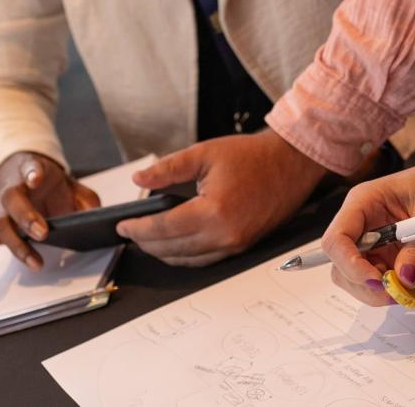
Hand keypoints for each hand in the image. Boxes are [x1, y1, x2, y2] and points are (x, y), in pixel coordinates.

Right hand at [0, 151, 100, 271]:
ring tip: (35, 261)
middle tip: (43, 233)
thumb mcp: (72, 185)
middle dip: (26, 218)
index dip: (33, 172)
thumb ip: (85, 198)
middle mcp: (13, 190)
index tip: (35, 178)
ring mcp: (3, 210)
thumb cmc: (51, 185)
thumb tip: (96, 215)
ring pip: (2, 225)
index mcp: (31, 172)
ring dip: (17, 245)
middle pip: (13, 202)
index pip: (31, 167)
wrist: (29, 180)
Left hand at [116, 128, 326, 266]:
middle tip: (131, 232)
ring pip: (187, 260)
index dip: (137, 228)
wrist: (292, 163)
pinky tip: (175, 245)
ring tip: (148, 239)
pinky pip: (206, 260)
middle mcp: (225, 234)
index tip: (123, 225)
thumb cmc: (254, 156)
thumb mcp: (205, 153)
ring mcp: (236, 243)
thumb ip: (168, 168)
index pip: (162, 228)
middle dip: (146, 242)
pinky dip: (185, 256)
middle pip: (171, 249)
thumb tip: (139, 180)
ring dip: (164, 253)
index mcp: (213, 210)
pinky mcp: (243, 246)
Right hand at [322, 143, 414, 306]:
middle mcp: (361, 224)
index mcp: (364, 202)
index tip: (379, 280)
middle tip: (405, 292)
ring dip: (386, 293)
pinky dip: (400, 290)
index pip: (337, 239)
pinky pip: (382, 282)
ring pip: (359, 281)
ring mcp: (371, 242)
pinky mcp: (385, 256)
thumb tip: (404, 279)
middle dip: (370, 286)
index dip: (350, 265)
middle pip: (343, 267)